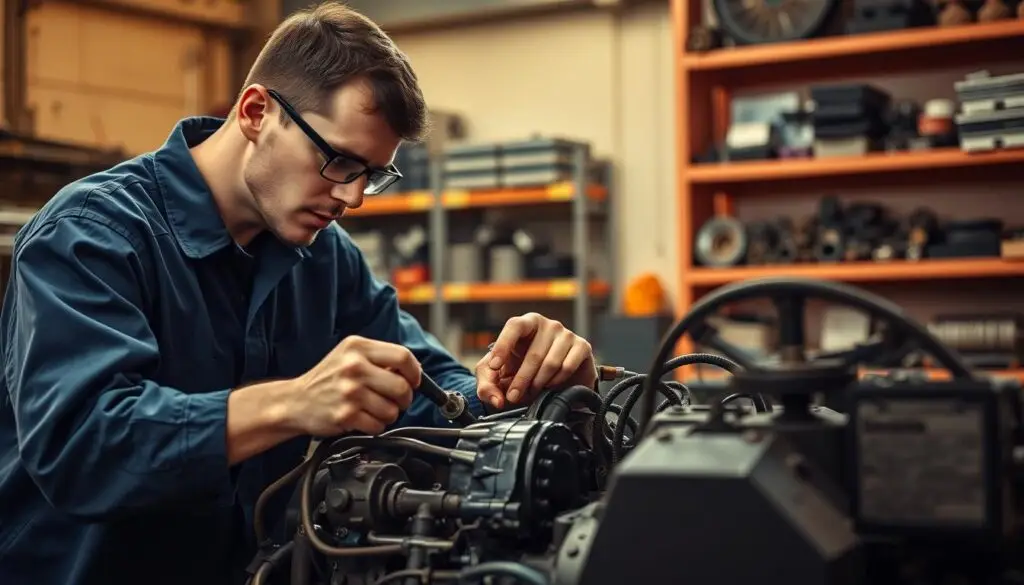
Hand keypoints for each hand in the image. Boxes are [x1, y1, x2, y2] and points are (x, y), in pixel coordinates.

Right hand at [292, 336, 419, 435]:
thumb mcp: (350, 356)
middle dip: (404, 398)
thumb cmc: (327, 379)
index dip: (415, 372)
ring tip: (374, 410)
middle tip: (396, 401)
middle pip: (402, 386)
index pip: (403, 356)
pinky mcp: (346, 415)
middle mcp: (354, 367)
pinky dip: (376, 426)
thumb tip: (415, 370)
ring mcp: (350, 391)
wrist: (295, 401)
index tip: (414, 381)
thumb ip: (380, 359)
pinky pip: (378, 426)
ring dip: (389, 414)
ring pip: (392, 409)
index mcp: (358, 347)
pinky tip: (364, 419)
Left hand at [475, 312, 596, 408]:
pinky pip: (567, 367)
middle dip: (521, 380)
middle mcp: (548, 325)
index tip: (495, 367)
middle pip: (533, 354)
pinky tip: (550, 385)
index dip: (503, 345)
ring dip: (539, 383)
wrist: (555, 381)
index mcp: (526, 324)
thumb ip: (488, 386)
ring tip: (533, 391)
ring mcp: (566, 334)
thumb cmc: (523, 371)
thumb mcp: (498, 377)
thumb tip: (497, 400)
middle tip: (513, 396)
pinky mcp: (582, 346)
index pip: (514, 326)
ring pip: (550, 364)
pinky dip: (556, 381)